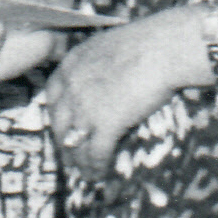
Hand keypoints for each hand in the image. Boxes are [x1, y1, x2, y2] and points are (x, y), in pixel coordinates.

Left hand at [43, 12, 196, 172]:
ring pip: (74, 144)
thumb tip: (108, 79)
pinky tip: (101, 175)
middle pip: (59, 124)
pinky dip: (97, 167)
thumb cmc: (149, 42)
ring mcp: (86, 108)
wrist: (164, 48)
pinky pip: (96, 154)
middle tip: (70, 157)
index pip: (53, 96)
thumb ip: (100, 64)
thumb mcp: (110, 46)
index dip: (57, 115)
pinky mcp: (105, 125)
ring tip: (86, 174)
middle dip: (64, 144)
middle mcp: (72, 87)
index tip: (63, 126)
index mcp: (71, 64)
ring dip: (79, 163)